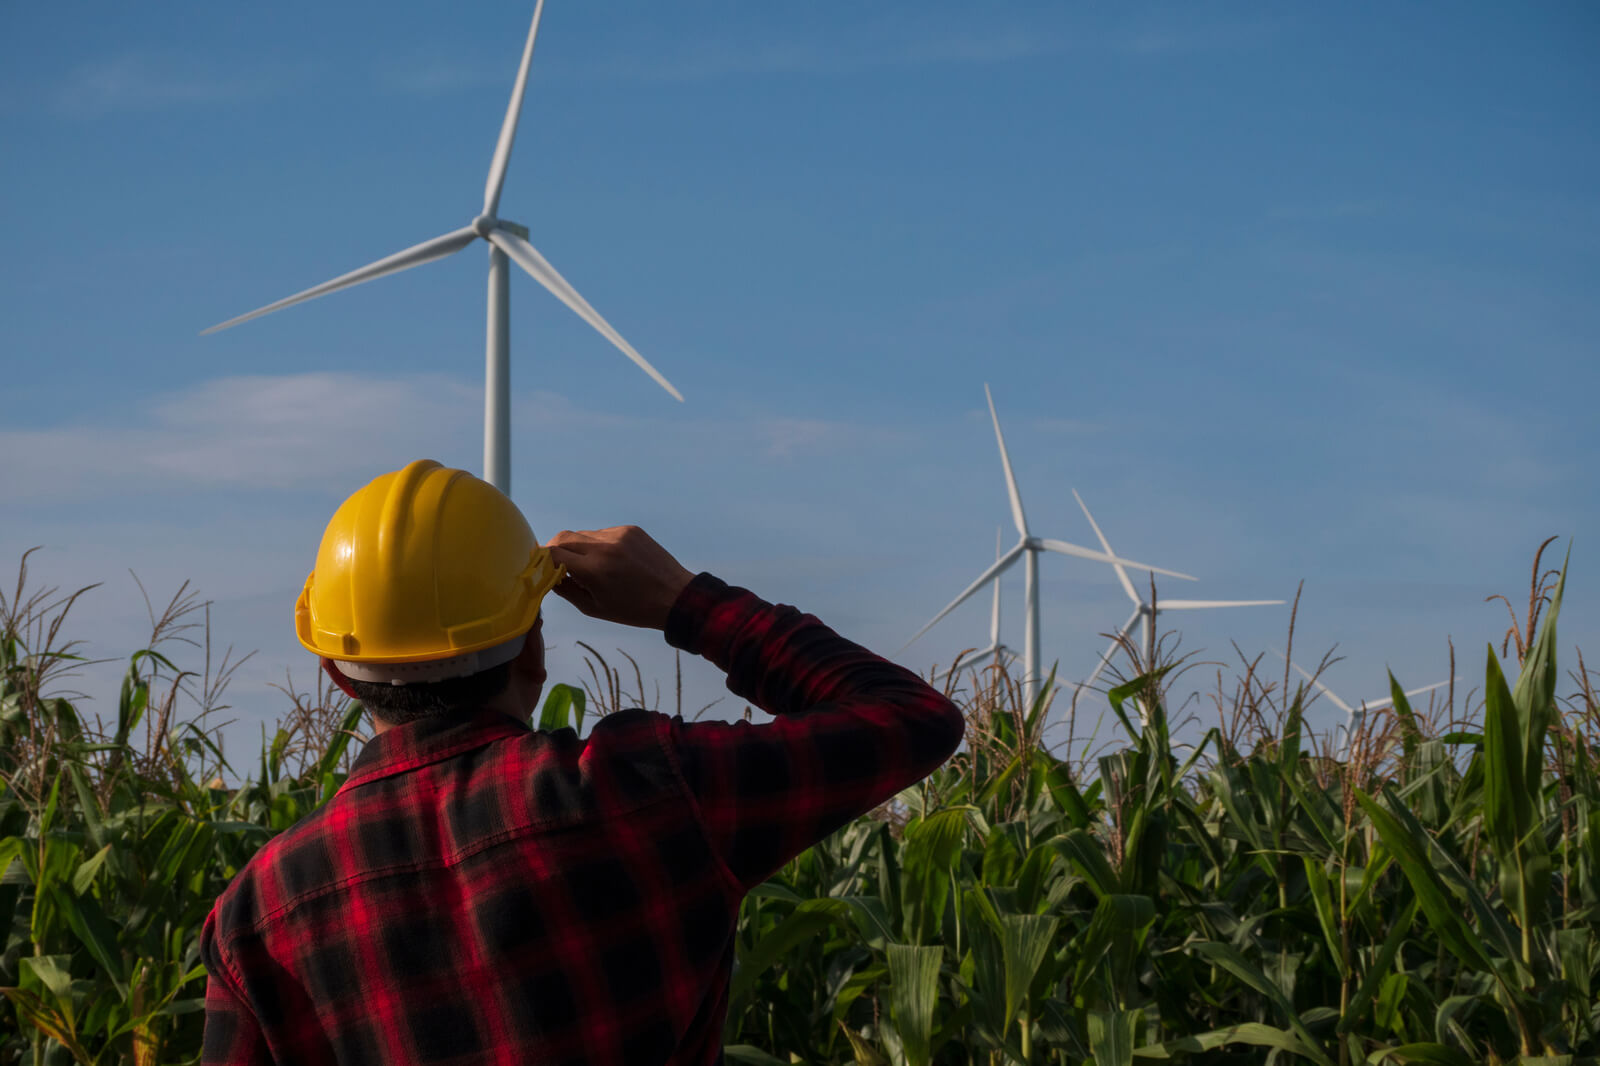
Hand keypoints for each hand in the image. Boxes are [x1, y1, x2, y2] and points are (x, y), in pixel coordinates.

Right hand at [543, 526, 694, 630]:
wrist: (675, 596)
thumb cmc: (634, 609)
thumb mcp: (594, 608)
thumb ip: (566, 589)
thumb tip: (548, 575)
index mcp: (594, 569)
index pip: (552, 553)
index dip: (542, 560)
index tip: (542, 569)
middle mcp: (604, 546)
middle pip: (563, 537)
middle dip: (555, 550)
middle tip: (559, 566)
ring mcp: (619, 534)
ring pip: (583, 534)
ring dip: (579, 548)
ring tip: (592, 567)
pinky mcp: (630, 529)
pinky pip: (603, 533)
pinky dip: (598, 545)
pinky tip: (612, 561)